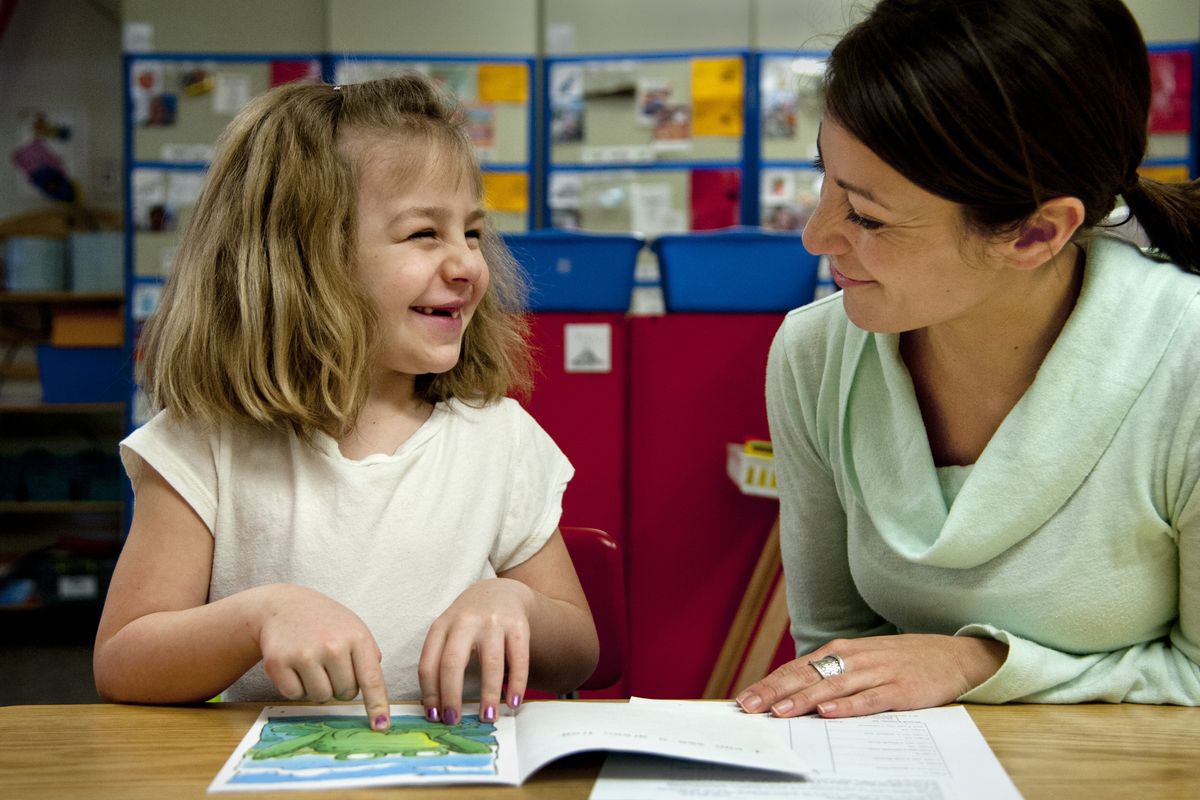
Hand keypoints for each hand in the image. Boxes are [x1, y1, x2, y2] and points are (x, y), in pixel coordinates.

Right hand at [256, 584, 390, 729]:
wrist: (283, 606)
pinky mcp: (278, 663)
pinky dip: (297, 687)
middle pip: (346, 694)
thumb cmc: (325, 622)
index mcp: (356, 637)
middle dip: (341, 686)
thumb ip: (368, 657)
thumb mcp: (354, 629)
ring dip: (319, 688)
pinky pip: (295, 695)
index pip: (372, 679)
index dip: (377, 705)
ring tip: (313, 663)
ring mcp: (304, 654)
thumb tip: (375, 693)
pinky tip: (295, 666)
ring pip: (321, 697)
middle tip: (330, 664)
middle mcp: (332, 645)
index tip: (381, 726)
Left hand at [418, 578, 534, 725]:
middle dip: (451, 695)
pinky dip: (517, 682)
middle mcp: (465, 621)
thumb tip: (437, 708)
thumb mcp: (448, 633)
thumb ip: (440, 661)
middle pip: (453, 662)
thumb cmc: (468, 623)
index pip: (429, 663)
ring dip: (489, 694)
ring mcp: (493, 622)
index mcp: (441, 626)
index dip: (430, 693)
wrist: (500, 592)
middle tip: (454, 721)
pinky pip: (518, 658)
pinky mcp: (518, 625)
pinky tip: (514, 701)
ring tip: (488, 717)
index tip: (435, 716)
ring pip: (490, 663)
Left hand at [736, 634, 1007, 717]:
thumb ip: (830, 676)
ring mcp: (877, 672)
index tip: (743, 699)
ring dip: (804, 699)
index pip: (796, 668)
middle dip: (775, 692)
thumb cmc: (899, 662)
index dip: (768, 684)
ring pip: (833, 687)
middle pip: (807, 676)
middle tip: (749, 708)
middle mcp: (853, 659)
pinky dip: (849, 706)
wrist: (953, 655)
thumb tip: (791, 696)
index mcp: (840, 652)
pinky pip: (870, 699)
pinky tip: (829, 713)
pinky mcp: (900, 688)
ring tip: (779, 712)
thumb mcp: (861, 662)